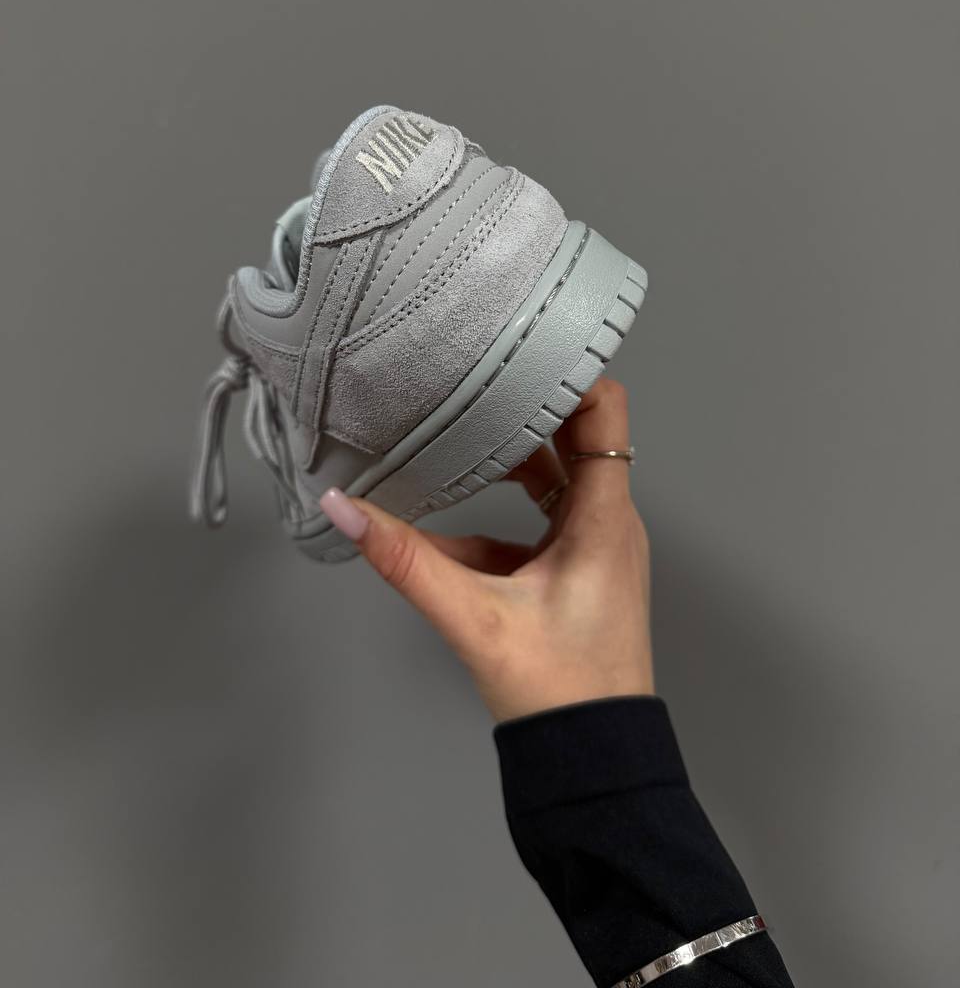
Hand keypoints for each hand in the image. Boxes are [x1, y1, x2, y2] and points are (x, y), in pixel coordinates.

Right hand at [320, 378, 652, 722]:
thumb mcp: (475, 619)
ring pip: (553, 480)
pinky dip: (497, 518)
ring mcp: (594, 548)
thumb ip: (407, 562)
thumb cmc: (560, 692)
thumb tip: (345, 509)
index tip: (517, 351)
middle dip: (524, 408)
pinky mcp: (574, 572)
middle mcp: (607, 522)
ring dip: (508, 460)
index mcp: (603, 518)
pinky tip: (444, 530)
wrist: (592, 762)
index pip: (604, 411)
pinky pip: (536, 525)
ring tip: (455, 433)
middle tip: (472, 379)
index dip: (568, 373)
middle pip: (574, 437)